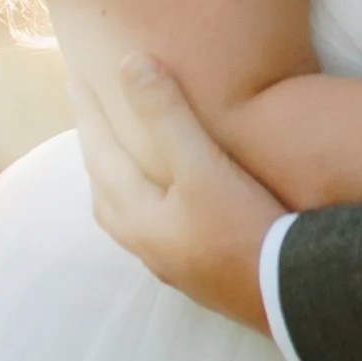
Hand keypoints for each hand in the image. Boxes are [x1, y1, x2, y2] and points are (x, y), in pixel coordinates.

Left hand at [79, 54, 282, 331]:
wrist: (288, 296)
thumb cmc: (243, 229)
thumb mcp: (203, 166)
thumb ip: (166, 116)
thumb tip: (131, 64)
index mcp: (136, 216)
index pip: (100, 154)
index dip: (89, 114)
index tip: (73, 79)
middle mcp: (145, 244)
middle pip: (105, 191)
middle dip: (96, 151)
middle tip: (92, 120)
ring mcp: (171, 265)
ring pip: (128, 218)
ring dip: (118, 183)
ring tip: (122, 161)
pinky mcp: (198, 274)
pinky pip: (156, 231)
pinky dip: (149, 205)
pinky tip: (171, 204)